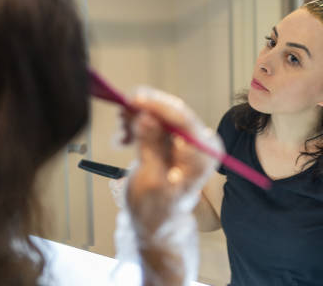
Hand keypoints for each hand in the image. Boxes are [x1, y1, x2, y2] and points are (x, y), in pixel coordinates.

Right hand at [113, 86, 222, 285]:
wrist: (155, 222)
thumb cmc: (156, 209)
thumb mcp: (150, 180)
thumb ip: (150, 146)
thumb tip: (146, 117)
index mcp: (202, 155)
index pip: (182, 119)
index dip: (157, 106)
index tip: (133, 100)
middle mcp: (199, 142)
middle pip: (170, 112)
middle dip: (142, 110)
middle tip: (120, 114)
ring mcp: (186, 139)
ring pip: (159, 113)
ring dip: (136, 117)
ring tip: (120, 135)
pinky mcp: (172, 138)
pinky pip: (153, 121)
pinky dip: (136, 124)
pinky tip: (123, 138)